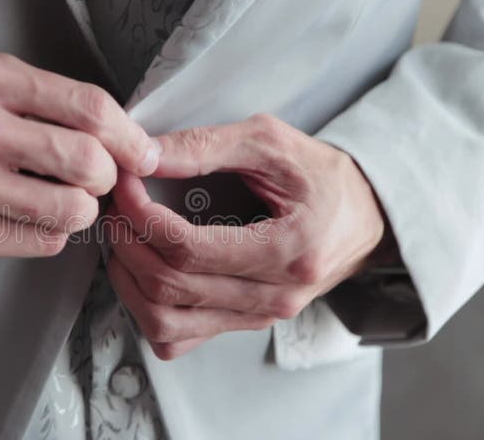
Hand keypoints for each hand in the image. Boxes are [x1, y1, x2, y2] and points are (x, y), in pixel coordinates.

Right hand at [0, 48, 159, 260]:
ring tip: (63, 200)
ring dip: (82, 209)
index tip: (140, 151)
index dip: (129, 134)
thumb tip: (109, 133)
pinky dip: (51, 232)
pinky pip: (41, 242)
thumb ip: (34, 98)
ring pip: (72, 209)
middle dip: (109, 175)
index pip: (88, 106)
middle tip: (99, 178)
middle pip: (89, 160)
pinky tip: (30, 219)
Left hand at [107, 114, 387, 359]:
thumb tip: (146, 156)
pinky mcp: (244, 324)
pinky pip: (178, 340)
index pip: (188, 250)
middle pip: (170, 287)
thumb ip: (206, 145)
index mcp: (287, 250)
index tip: (125, 186)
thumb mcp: (272, 143)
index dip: (141, 217)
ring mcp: (258, 318)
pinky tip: (144, 276)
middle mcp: (273, 296)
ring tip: (124, 240)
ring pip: (165, 323)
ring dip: (129, 282)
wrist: (365, 215)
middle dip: (127, 243)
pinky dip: (148, 313)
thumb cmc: (324, 178)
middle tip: (118, 208)